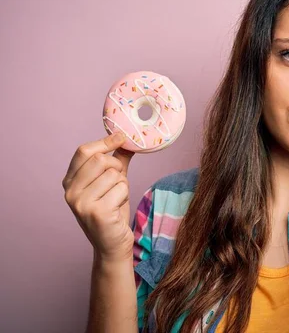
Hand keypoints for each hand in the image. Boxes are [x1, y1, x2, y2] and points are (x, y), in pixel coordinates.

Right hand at [62, 132, 135, 262]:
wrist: (112, 244)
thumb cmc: (112, 211)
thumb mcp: (112, 183)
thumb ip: (116, 161)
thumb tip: (126, 139)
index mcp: (70, 181)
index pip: (84, 151)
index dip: (104, 142)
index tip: (121, 137)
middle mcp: (70, 191)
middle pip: (101, 159)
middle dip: (117, 168)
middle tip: (117, 183)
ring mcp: (81, 203)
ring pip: (114, 174)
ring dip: (123, 185)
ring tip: (116, 200)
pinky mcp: (97, 212)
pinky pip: (121, 188)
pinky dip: (125, 195)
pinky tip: (117, 209)